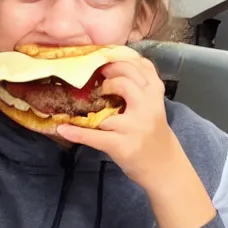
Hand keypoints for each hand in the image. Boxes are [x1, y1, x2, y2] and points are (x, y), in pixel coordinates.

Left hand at [57, 58, 215, 227]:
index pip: (141, 67)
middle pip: (126, 80)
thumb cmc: (153, 134)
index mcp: (155, 95)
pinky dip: (77, 133)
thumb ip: (140, 86)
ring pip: (109, 108)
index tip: (105, 60)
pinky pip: (95, 136)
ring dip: (93, 103)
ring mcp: (135, 127)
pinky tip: (63, 129)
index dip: (120, 60)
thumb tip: (110, 65)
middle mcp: (148, 108)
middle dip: (108, 76)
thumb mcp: (153, 106)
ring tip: (86, 103)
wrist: (165, 167)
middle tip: (98, 81)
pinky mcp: (123, 146)